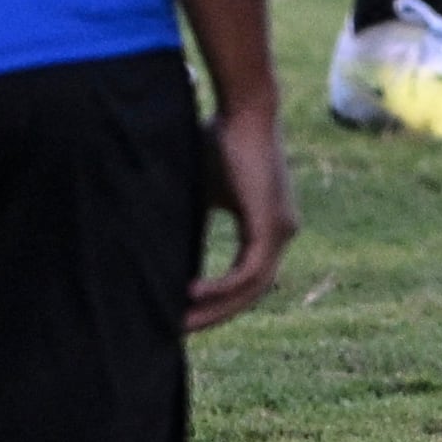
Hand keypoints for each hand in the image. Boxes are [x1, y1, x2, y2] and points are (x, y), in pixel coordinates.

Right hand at [189, 93, 298, 329]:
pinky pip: (249, 272)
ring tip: (178, 320)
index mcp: (268, 227)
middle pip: (250, 293)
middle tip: (176, 331)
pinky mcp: (272, 224)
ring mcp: (281, 230)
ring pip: (251, 289)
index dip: (217, 301)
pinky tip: (189, 293)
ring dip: (214, 308)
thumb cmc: (217, 143)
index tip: (183, 314)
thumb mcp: (200, 192)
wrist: (241, 110)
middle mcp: (281, 232)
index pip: (246, 279)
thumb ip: (192, 222)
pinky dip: (220, 287)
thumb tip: (159, 251)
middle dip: (213, 315)